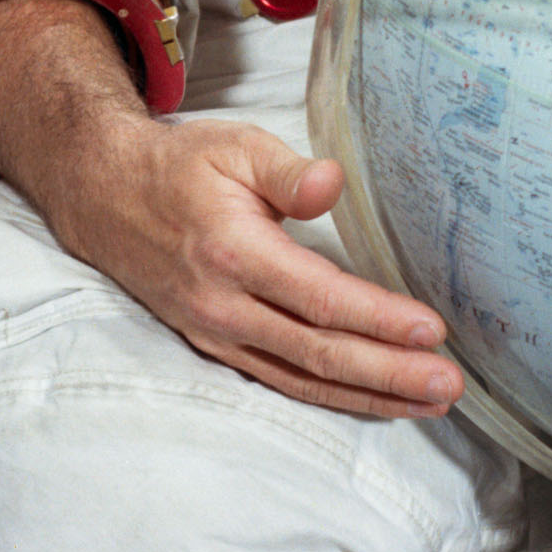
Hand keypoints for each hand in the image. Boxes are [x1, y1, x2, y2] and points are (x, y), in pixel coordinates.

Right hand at [0, 0, 462, 418]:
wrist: (104, 196)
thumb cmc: (180, 167)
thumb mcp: (236, 147)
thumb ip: (288, 172)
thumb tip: (333, 182)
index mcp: (234, 252)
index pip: (320, 298)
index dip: (378, 321)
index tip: (431, 333)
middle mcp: (224, 306)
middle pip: (318, 353)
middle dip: (388, 375)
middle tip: (447, 387)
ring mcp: (216, 334)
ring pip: (302, 380)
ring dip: (368, 397)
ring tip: (428, 404)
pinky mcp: (215, 346)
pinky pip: (281, 381)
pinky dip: (329, 398)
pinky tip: (372, 402)